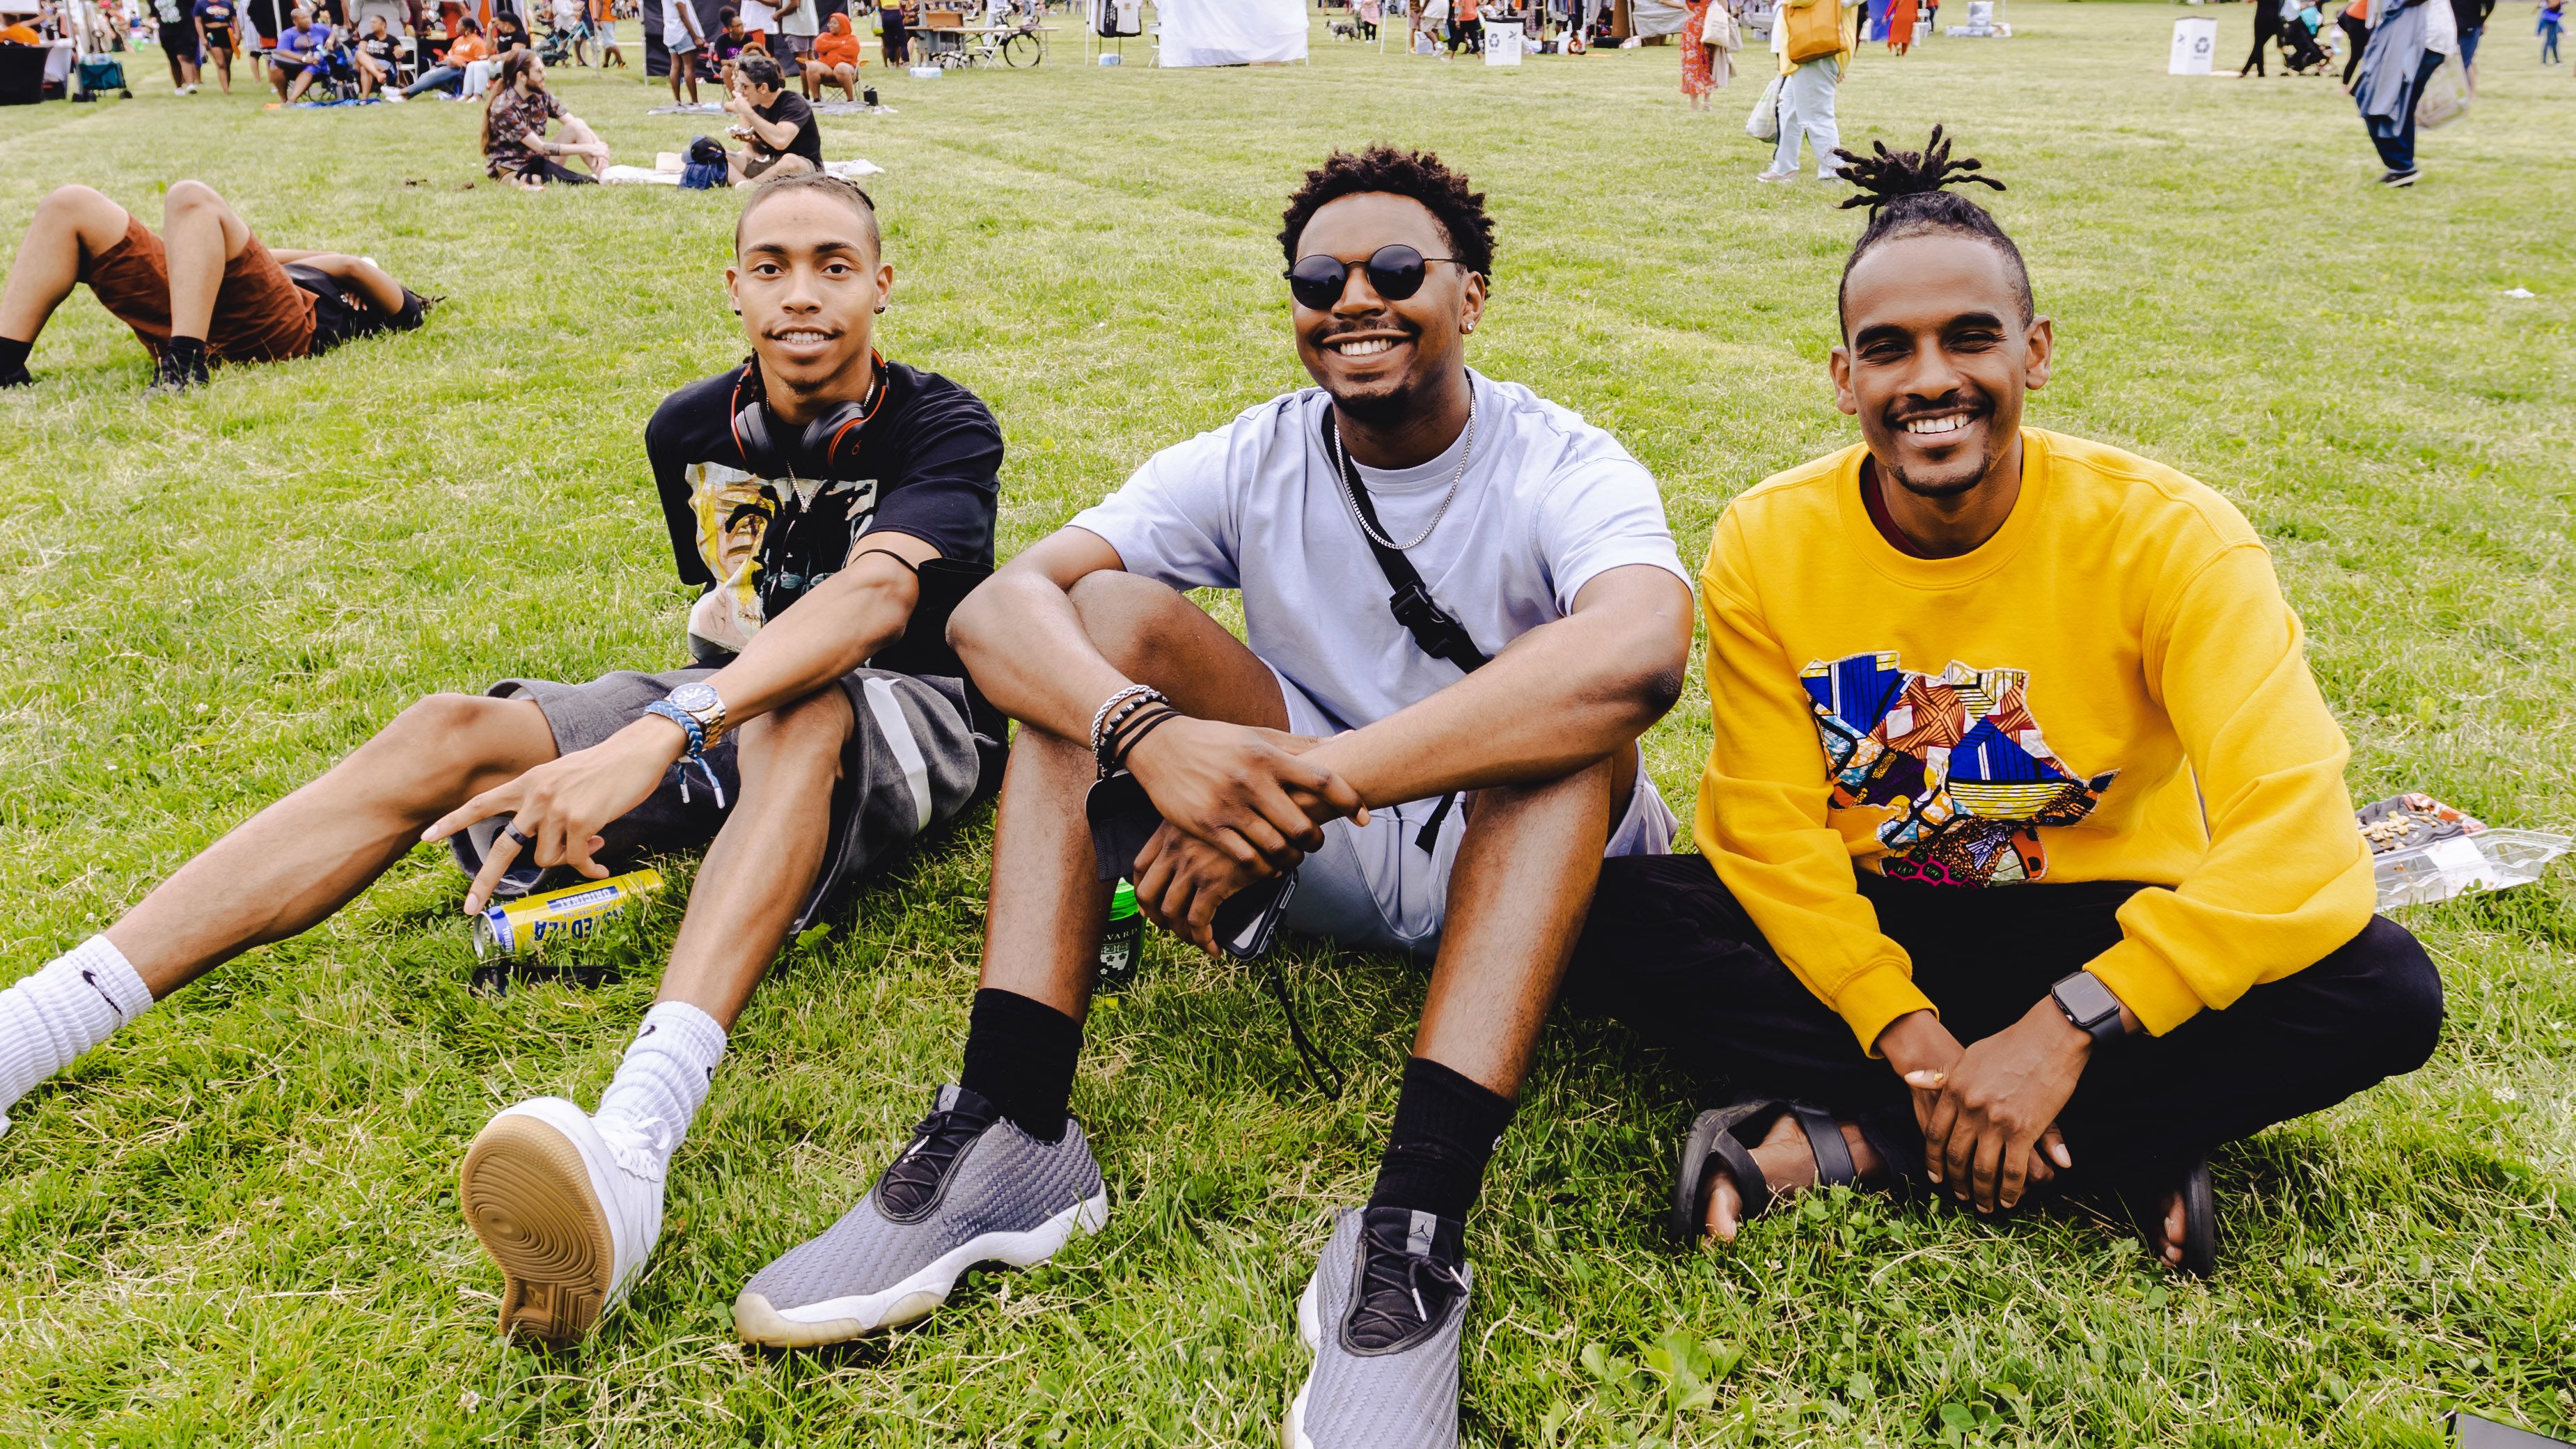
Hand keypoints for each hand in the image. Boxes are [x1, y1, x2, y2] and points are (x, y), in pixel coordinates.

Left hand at [421, 715, 687, 913]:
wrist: (635, 752)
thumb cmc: (602, 768)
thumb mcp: (562, 779)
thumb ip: (547, 807)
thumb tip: (555, 848)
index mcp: (527, 783)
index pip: (481, 803)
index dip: (453, 821)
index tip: (427, 838)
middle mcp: (536, 796)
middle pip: (504, 846)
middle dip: (485, 880)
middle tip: (470, 907)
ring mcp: (558, 809)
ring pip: (547, 858)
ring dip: (567, 861)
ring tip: (590, 851)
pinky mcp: (583, 821)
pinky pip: (577, 861)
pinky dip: (589, 869)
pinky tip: (600, 869)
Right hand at [1123, 717, 1365, 873]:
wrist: (1160, 745)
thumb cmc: (1217, 741)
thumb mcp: (1259, 737)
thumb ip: (1303, 745)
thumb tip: (1350, 740)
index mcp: (1268, 756)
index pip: (1322, 779)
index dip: (1350, 801)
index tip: (1365, 818)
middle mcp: (1251, 780)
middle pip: (1302, 824)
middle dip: (1316, 840)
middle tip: (1315, 842)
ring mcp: (1228, 806)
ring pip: (1276, 847)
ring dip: (1291, 858)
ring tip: (1292, 856)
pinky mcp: (1207, 826)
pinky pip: (1246, 859)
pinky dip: (1263, 868)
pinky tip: (1266, 864)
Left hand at [1129, 820, 1297, 955]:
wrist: (1271, 815)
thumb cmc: (1246, 817)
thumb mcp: (1210, 818)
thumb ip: (1195, 836)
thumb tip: (1193, 865)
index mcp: (1169, 831)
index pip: (1140, 867)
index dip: (1141, 891)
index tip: (1149, 905)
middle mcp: (1175, 849)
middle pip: (1148, 893)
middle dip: (1155, 916)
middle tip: (1168, 926)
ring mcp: (1191, 867)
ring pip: (1171, 912)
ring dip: (1181, 932)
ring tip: (1195, 938)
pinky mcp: (1213, 883)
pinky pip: (1198, 922)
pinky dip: (1202, 939)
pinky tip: (1212, 946)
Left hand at [1904, 999, 2087, 1212]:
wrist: (2050, 1037)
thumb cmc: (2011, 1044)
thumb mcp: (1968, 1057)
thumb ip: (1941, 1075)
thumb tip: (1911, 1078)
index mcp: (1954, 1090)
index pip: (1935, 1134)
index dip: (1934, 1159)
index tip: (1936, 1176)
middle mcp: (1970, 1108)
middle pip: (1956, 1155)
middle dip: (1956, 1181)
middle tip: (1959, 1196)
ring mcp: (1996, 1121)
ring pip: (1982, 1169)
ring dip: (1982, 1193)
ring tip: (1984, 1206)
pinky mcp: (2024, 1131)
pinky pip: (2012, 1171)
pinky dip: (2009, 1190)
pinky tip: (2008, 1200)